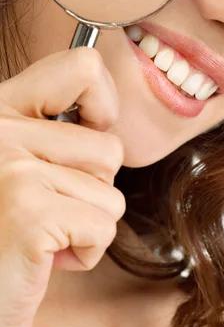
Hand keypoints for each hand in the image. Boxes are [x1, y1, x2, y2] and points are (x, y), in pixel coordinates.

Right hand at [0, 47, 124, 326]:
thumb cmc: (3, 237)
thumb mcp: (17, 168)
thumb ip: (53, 134)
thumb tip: (106, 119)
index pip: (82, 66)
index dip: (103, 105)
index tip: (88, 134)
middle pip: (109, 148)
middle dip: (90, 191)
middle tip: (45, 211)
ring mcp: (10, 169)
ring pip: (111, 192)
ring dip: (85, 225)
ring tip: (37, 237)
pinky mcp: (29, 213)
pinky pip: (103, 228)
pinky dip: (83, 253)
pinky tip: (39, 260)